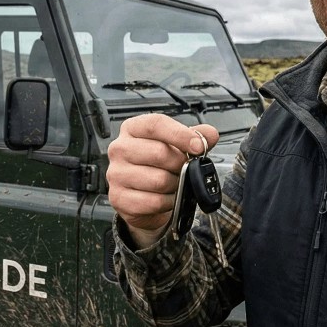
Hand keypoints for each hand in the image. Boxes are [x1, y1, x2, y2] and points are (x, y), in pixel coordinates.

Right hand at [107, 113, 219, 247]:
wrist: (145, 195)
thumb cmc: (161, 164)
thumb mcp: (178, 145)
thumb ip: (196, 136)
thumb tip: (210, 134)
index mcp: (133, 129)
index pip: (155, 124)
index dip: (180, 135)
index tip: (198, 146)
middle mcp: (120, 149)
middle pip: (158, 153)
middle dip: (181, 164)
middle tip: (186, 168)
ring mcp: (116, 174)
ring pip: (158, 180)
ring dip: (176, 184)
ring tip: (176, 182)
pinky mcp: (119, 198)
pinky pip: (153, 201)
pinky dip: (168, 202)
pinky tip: (168, 197)